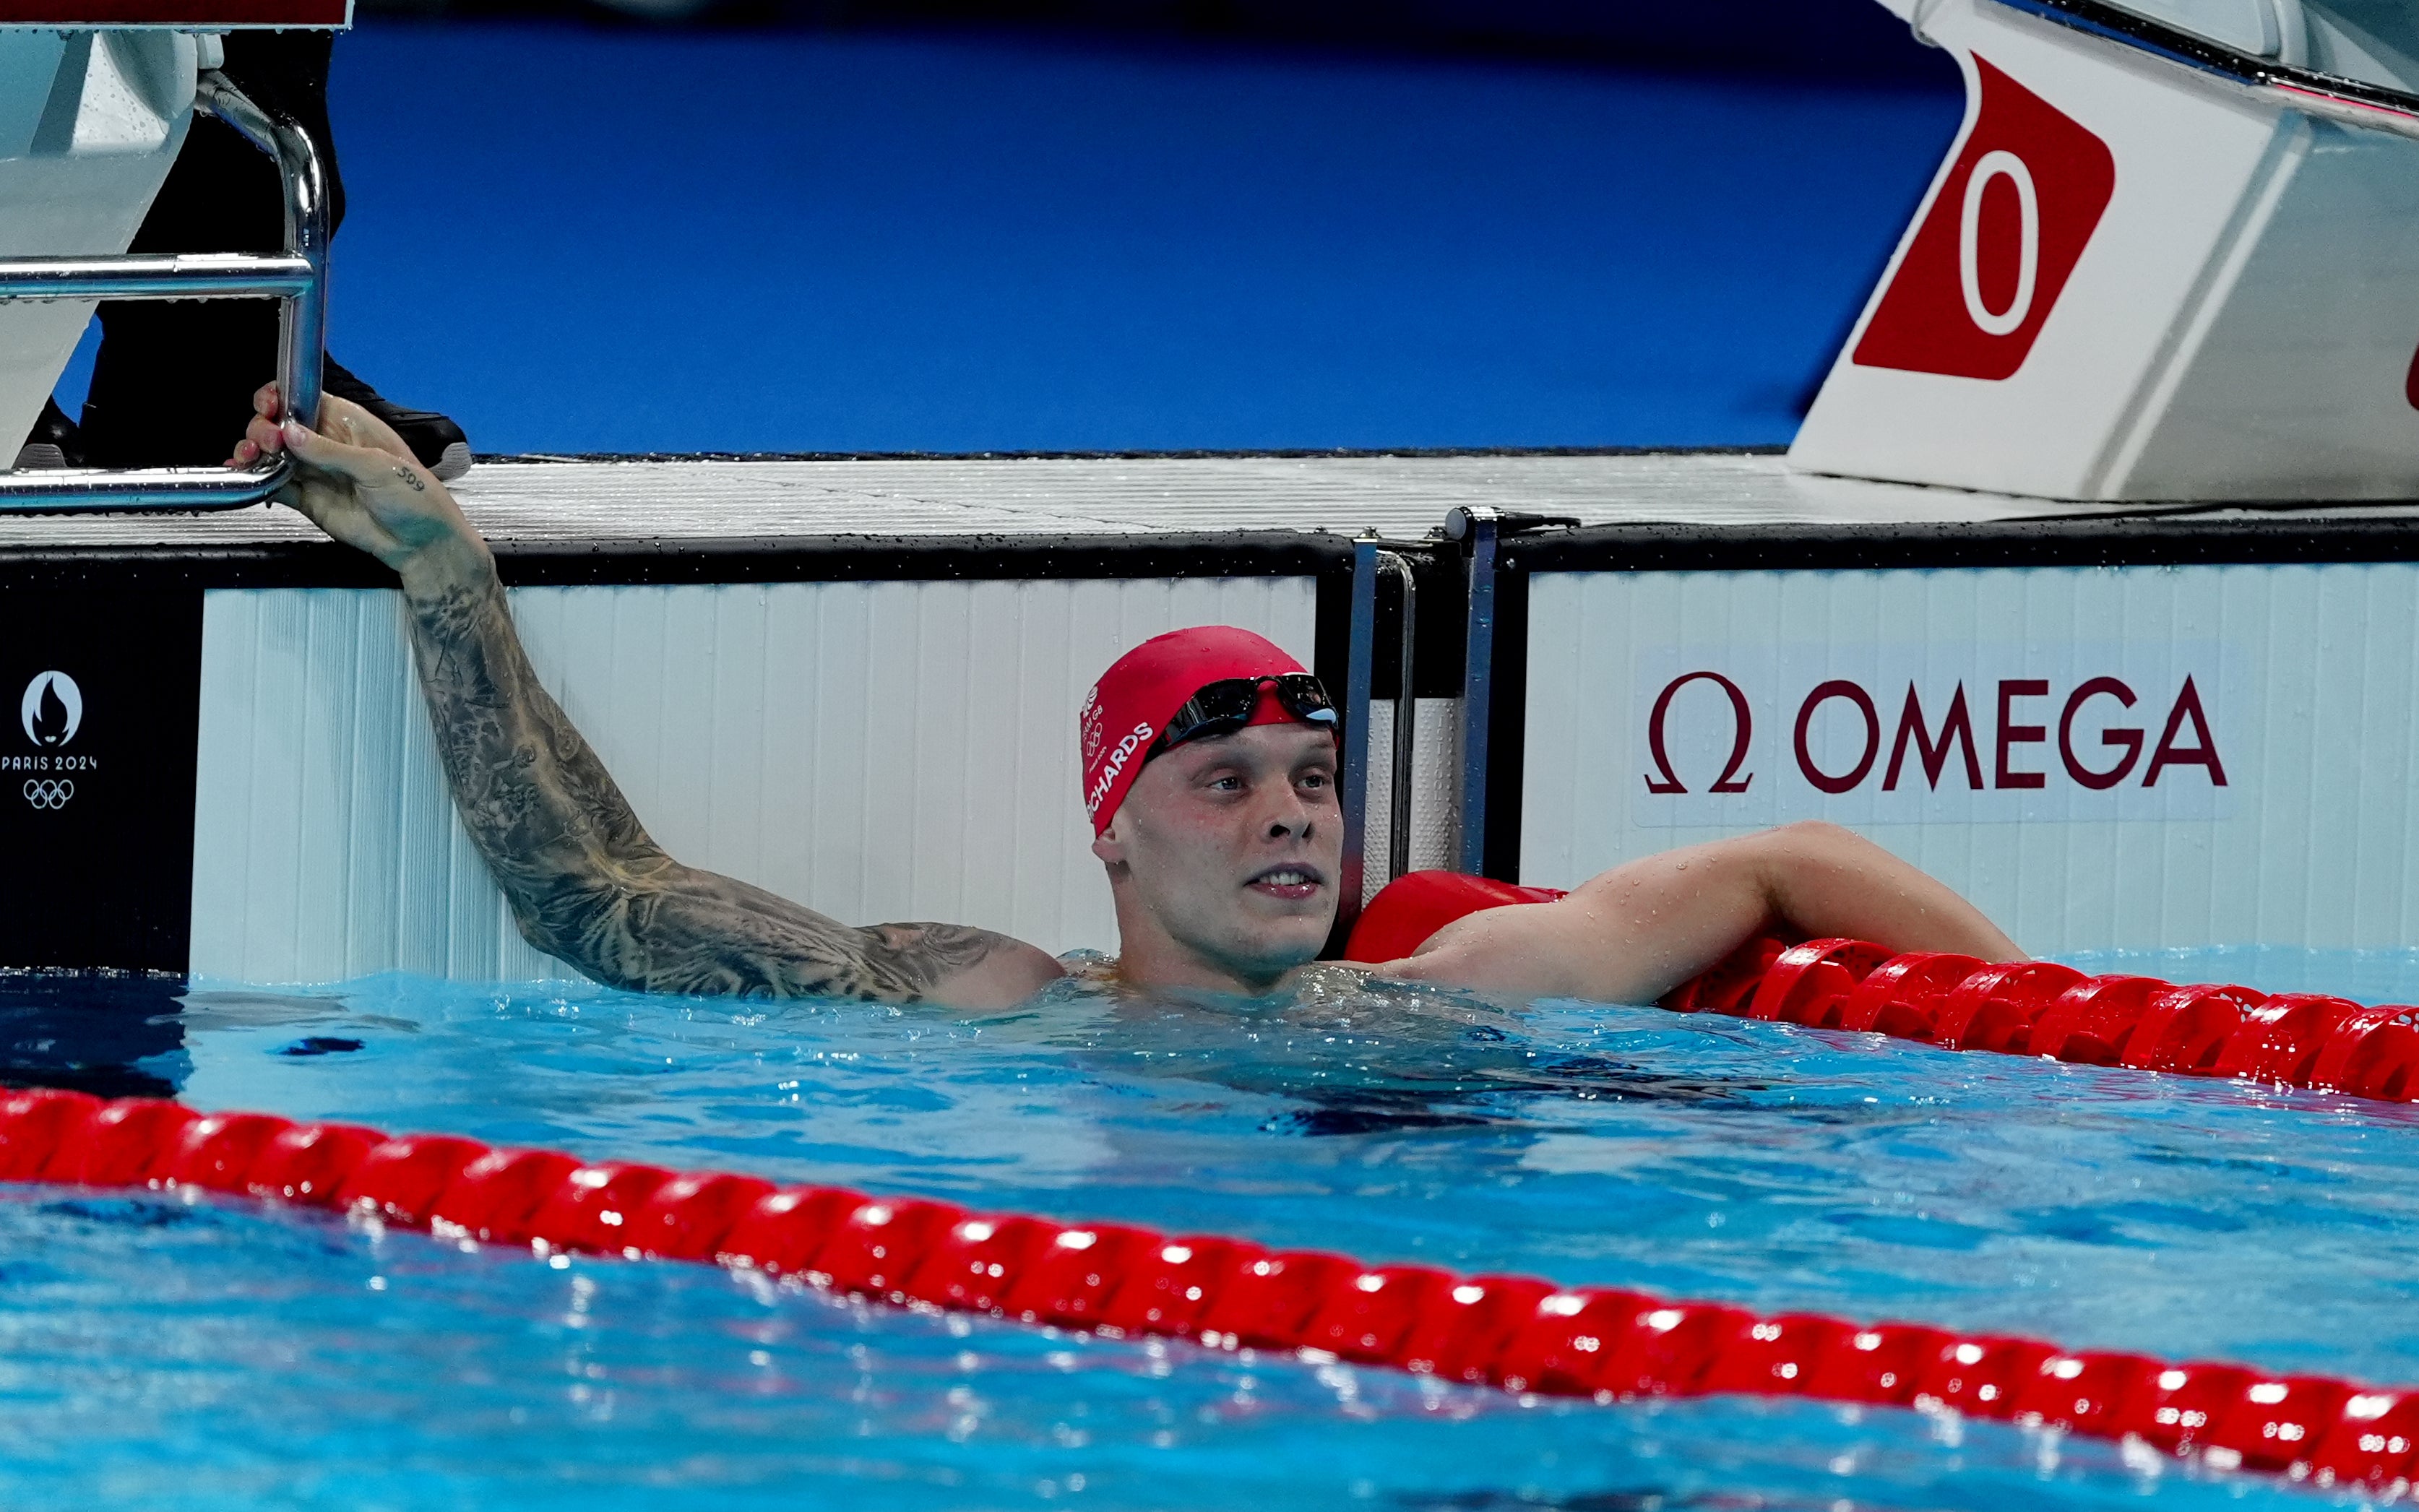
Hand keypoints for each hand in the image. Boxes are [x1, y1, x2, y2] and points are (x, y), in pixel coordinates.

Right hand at [231, 382, 489, 590]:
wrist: (421, 544)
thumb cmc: (415, 497)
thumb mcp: (377, 467)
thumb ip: (331, 452)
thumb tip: (290, 432)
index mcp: (349, 424)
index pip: (306, 400)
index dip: (281, 398)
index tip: (268, 407)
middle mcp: (328, 444)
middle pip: (281, 425)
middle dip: (264, 427)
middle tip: (267, 442)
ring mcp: (316, 471)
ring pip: (273, 453)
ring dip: (255, 451)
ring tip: (250, 456)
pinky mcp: (308, 499)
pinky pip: (275, 484)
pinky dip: (257, 479)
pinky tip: (246, 475)